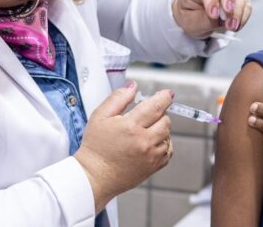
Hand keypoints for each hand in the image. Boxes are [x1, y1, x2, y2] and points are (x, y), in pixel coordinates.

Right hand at [74, 81, 172, 211]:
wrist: (94, 176)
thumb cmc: (95, 147)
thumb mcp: (100, 116)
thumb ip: (118, 98)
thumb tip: (133, 87)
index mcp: (131, 126)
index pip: (156, 106)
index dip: (164, 97)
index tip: (167, 94)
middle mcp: (144, 141)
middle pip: (165, 120)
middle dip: (159, 114)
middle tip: (146, 116)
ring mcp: (151, 156)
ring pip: (168, 134)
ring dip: (160, 129)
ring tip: (144, 131)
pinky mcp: (154, 167)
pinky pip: (168, 150)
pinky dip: (163, 143)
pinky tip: (149, 143)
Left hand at [172, 0, 251, 37]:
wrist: (194, 16)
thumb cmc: (189, 15)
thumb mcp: (189, 21)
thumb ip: (203, 19)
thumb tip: (220, 19)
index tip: (213, 15)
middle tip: (228, 15)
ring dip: (237, 12)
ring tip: (231, 27)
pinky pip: (247, 5)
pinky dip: (243, 16)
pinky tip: (236, 26)